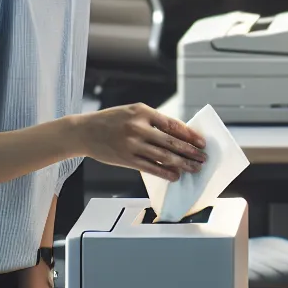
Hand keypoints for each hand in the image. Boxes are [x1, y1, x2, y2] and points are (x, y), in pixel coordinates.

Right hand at [72, 103, 205, 179]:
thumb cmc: (111, 120)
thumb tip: (178, 134)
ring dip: (182, 164)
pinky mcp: (126, 159)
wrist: (84, 131)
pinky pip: (150, 167)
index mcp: (142, 112)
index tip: (202, 142)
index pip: (173, 124)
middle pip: (171, 142)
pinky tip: (176, 176)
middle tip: (203, 158)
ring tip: (194, 168)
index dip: (190, 135)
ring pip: (164, 156)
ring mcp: (132, 144)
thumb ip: (153, 121)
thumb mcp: (132, 112)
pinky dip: (165, 173)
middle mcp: (138, 127)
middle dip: (191, 152)